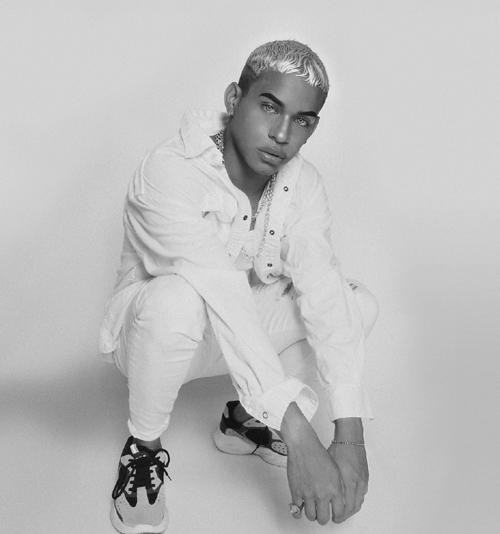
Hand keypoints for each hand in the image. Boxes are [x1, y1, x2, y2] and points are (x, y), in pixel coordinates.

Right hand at [281, 403, 344, 524]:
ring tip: (312, 510)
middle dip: (323, 518)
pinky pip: (297, 510)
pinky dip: (298, 512)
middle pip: (323, 518)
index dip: (337, 516)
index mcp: (334, 489)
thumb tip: (339, 500)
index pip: (339, 512)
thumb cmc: (319, 454)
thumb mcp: (335, 470)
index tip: (335, 516)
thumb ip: (338, 488)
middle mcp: (322, 494)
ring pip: (311, 516)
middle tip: (322, 514)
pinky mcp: (296, 492)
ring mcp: (308, 494)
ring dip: (312, 515)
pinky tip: (300, 509)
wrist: (303, 445)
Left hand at [328, 418, 368, 521]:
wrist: (351, 438)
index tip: (333, 517)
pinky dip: (356, 500)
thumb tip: (321, 494)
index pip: (345, 506)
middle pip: (352, 507)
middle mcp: (357, 482)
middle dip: (344, 515)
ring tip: (342, 511)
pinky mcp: (365, 477)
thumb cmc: (339, 448)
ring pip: (358, 502)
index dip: (338, 515)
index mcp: (348, 481)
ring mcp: (362, 480)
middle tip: (337, 517)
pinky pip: (362, 494)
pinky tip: (349, 499)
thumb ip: (328, 482)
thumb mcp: (329, 467)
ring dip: (350, 509)